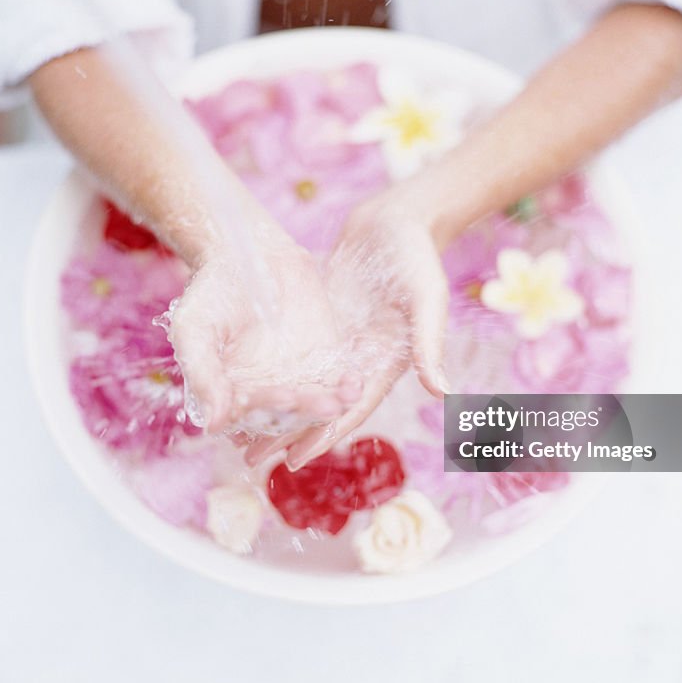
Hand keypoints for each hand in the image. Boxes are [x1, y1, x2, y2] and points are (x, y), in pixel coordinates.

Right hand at [163, 233, 361, 437]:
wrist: (247, 254)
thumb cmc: (211, 293)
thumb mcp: (194, 330)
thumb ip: (203, 374)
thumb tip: (214, 425)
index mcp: (231, 397)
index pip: (249, 415)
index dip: (266, 407)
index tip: (282, 397)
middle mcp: (265, 396)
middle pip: (287, 415)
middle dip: (305, 411)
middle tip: (323, 406)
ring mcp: (297, 382)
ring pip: (315, 405)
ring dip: (329, 407)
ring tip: (341, 402)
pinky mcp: (324, 364)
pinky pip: (337, 383)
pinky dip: (347, 387)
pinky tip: (354, 385)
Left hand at [246, 193, 450, 468]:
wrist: (398, 219)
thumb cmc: (417, 256)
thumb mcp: (427, 297)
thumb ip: (430, 343)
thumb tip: (443, 394)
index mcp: (384, 363)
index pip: (350, 410)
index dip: (322, 437)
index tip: (292, 463)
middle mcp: (358, 361)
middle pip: (319, 407)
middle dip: (288, 434)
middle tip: (249, 459)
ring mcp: (338, 343)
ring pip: (302, 386)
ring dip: (275, 410)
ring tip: (238, 432)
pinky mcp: (321, 323)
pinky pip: (295, 356)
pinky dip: (274, 375)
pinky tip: (246, 384)